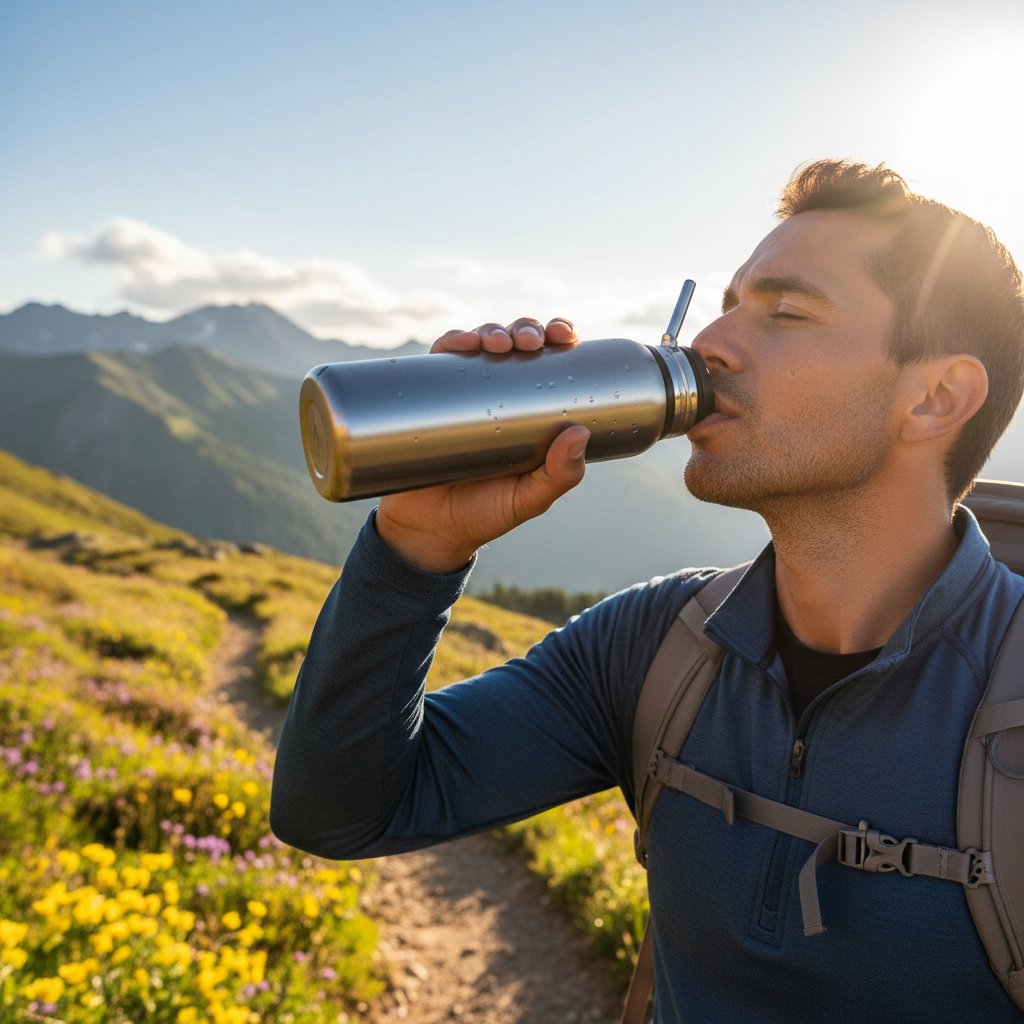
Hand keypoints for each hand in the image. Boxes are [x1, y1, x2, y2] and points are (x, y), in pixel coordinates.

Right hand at [376, 317, 588, 573]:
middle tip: (528, 343)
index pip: (548, 361)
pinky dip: (449, 342)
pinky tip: (459, 343)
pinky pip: (437, 360)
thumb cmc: (485, 514)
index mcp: (529, 410)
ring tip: (497, 343)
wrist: (428, 532)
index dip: (557, 337)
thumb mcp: (530, 499)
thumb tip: (579, 433)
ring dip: (491, 331)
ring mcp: (461, 393)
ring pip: (479, 344)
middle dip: (525, 330)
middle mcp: (496, 394)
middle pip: (515, 344)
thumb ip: (559, 476)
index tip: (566, 336)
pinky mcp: (428, 397)